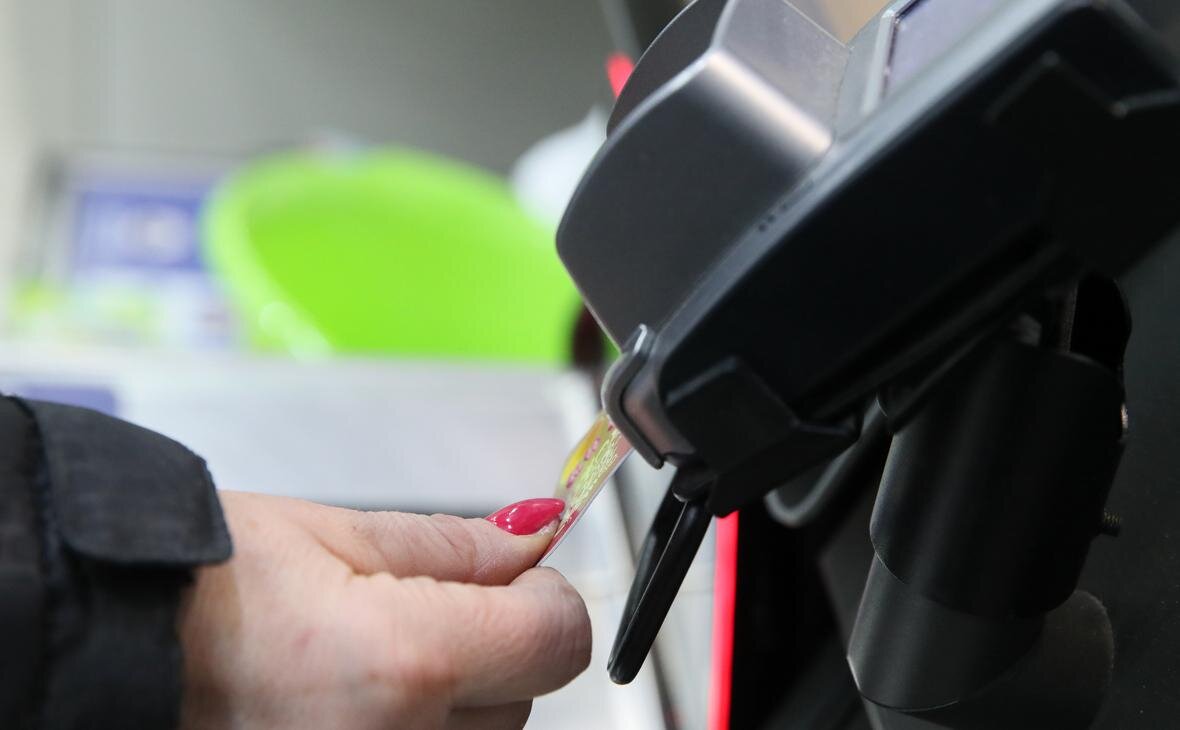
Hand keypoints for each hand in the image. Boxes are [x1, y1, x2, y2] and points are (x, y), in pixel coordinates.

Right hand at [179, 492, 587, 728]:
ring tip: (377, 653)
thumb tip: (534, 537)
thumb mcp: (336, 534)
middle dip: (498, 642)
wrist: (108, 643)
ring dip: (461, 693)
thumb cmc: (200, 582)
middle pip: (526, 696)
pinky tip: (362, 694)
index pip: (557, 639)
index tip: (517, 574)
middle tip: (425, 603)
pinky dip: (420, 725)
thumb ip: (454, 544)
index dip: (546, 596)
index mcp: (405, 663)